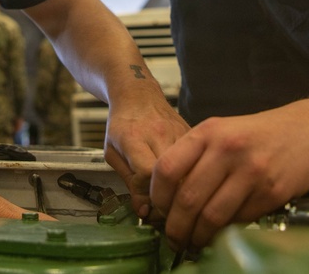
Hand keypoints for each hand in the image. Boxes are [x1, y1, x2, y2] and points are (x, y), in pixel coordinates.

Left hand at [103, 94, 189, 219]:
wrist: (138, 94)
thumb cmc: (122, 124)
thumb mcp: (112, 153)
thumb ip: (128, 182)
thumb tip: (143, 211)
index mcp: (134, 137)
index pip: (147, 173)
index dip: (147, 194)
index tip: (146, 206)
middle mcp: (159, 133)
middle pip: (172, 175)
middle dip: (168, 200)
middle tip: (161, 212)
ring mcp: (179, 132)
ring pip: (188, 170)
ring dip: (182, 191)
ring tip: (172, 201)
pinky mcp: (192, 134)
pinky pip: (195, 161)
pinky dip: (190, 177)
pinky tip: (182, 185)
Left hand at [149, 98, 308, 250]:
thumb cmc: (261, 133)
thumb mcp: (223, 130)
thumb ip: (195, 155)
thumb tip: (168, 193)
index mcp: (210, 132)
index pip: (167, 169)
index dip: (157, 196)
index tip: (158, 209)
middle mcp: (228, 150)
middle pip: (187, 199)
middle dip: (175, 227)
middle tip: (173, 236)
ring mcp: (251, 172)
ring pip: (211, 217)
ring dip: (198, 236)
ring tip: (193, 241)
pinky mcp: (271, 192)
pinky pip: (238, 220)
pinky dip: (225, 231)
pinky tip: (220, 232)